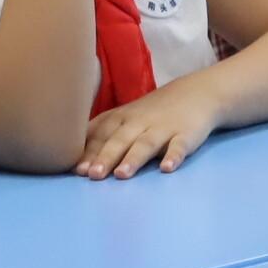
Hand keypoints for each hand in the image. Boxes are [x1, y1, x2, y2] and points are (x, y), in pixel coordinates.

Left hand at [76, 80, 225, 178]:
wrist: (197, 92)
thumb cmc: (151, 112)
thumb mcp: (124, 118)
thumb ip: (99, 136)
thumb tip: (70, 163)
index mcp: (121, 118)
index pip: (101, 135)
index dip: (88, 152)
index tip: (75, 170)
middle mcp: (139, 122)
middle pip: (120, 140)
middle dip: (106, 157)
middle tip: (92, 176)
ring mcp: (163, 128)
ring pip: (146, 143)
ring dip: (134, 159)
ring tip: (122, 175)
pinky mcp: (187, 134)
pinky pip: (180, 145)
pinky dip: (174, 156)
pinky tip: (167, 168)